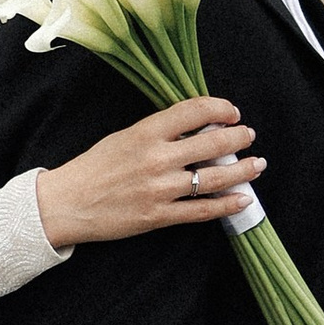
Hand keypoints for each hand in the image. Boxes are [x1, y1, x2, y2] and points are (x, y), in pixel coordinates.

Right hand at [35, 99, 261, 249]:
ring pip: (215, 177)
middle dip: (238, 138)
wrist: (66, 203)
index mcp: (146, 132)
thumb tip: (195, 127)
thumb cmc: (93, 168)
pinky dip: (227, 205)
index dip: (221, 108)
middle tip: (249, 136)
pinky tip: (243, 199)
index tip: (232, 112)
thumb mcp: (123, 137)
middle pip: (213, 143)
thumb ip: (157, 132)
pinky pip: (202, 210)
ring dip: (242, 171)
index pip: (195, 110)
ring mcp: (160, 189)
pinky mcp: (159, 216)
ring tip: (256, 164)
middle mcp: (157, 158)